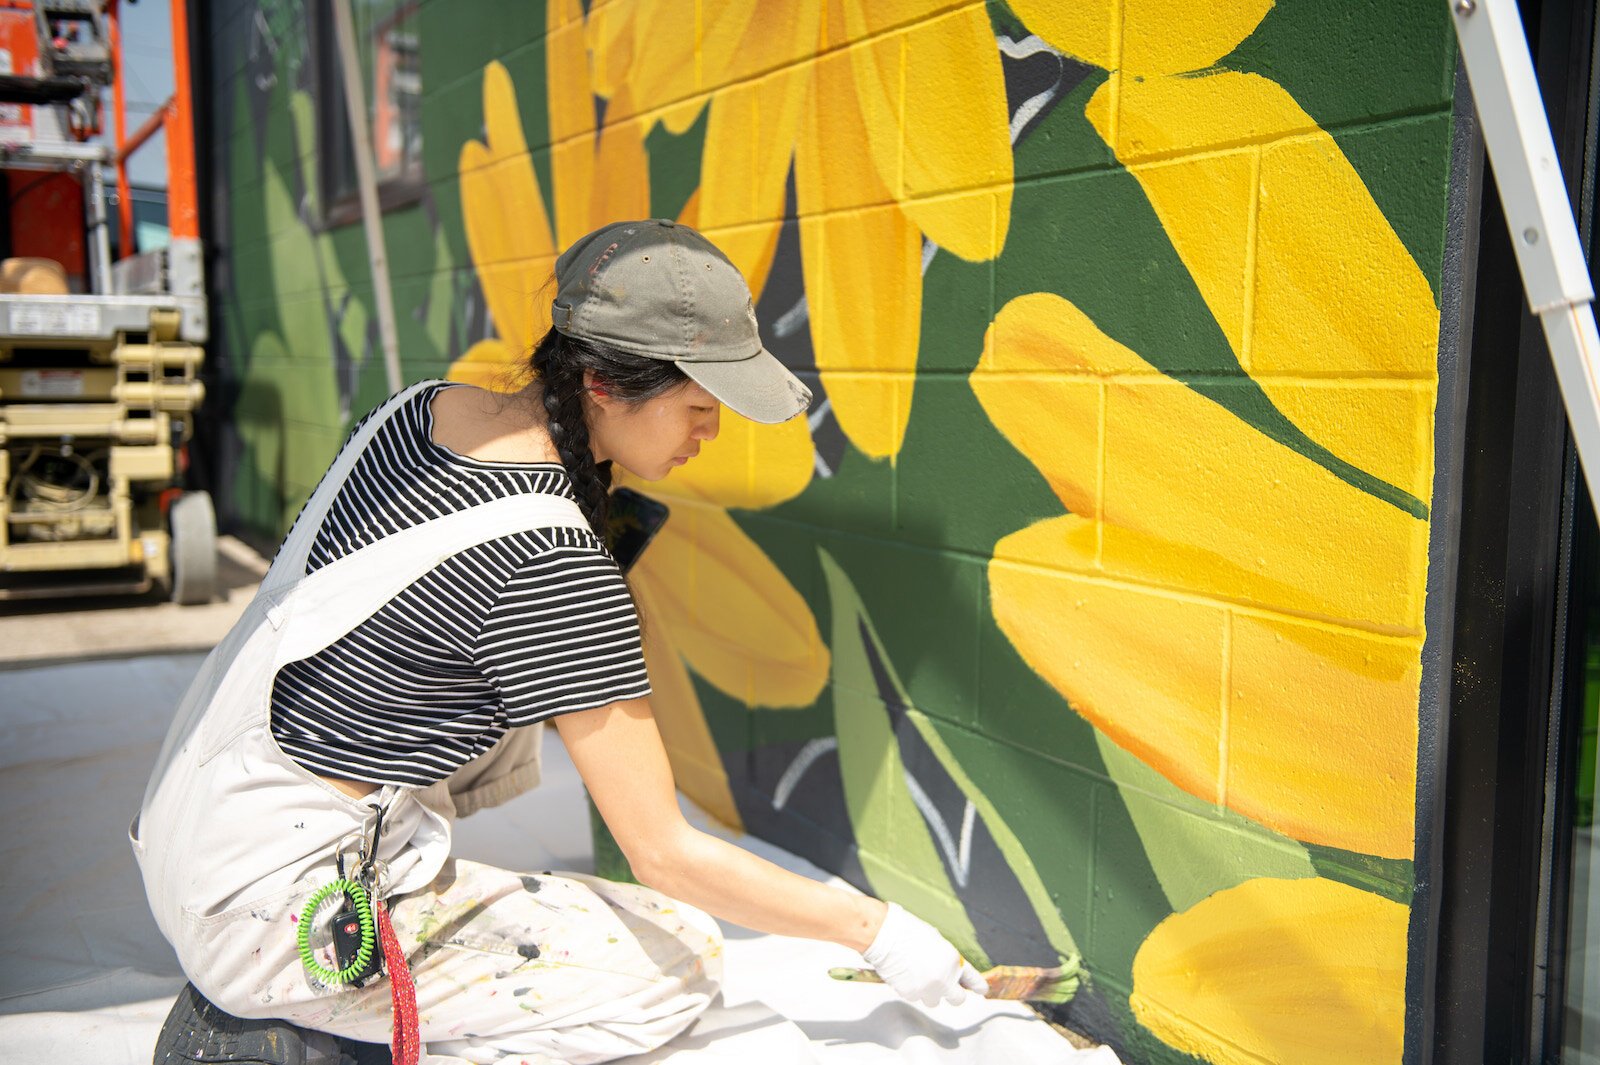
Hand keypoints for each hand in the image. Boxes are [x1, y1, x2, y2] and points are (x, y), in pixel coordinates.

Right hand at [861, 902, 989, 1006]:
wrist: (884, 935)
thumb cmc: (908, 931)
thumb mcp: (936, 941)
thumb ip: (946, 959)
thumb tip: (948, 973)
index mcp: (953, 961)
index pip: (973, 978)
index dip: (978, 986)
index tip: (982, 991)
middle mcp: (944, 979)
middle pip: (957, 999)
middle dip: (952, 994)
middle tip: (944, 986)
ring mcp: (927, 989)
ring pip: (934, 1001)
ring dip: (930, 992)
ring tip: (918, 975)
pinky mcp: (911, 995)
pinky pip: (916, 997)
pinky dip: (913, 989)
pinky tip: (905, 974)